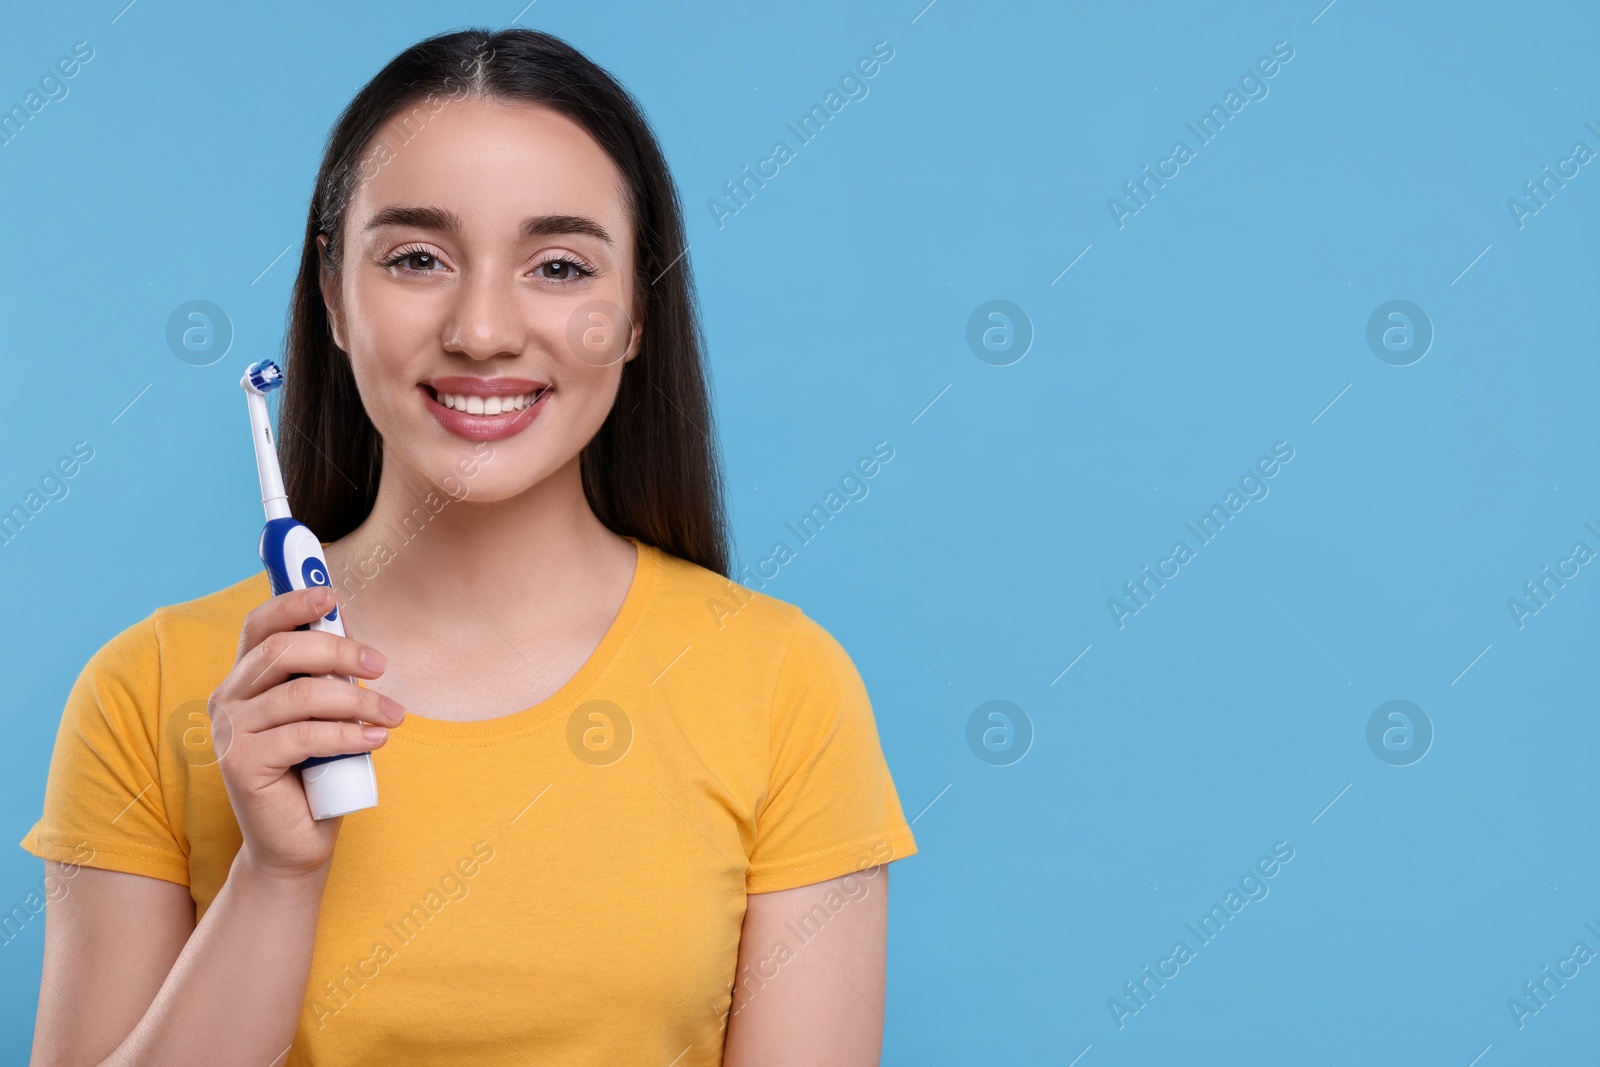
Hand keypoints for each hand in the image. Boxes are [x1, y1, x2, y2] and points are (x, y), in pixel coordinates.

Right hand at [208, 586, 403, 881]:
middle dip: (340, 651)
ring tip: (393, 714)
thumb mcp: (325, 714)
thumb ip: (326, 676)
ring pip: (302, 696)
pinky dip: (349, 734)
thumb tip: (352, 631)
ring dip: (358, 700)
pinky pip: (305, 736)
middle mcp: (227, 700)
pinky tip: (376, 739)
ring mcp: (229, 732)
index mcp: (245, 680)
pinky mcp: (241, 764)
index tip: (331, 596)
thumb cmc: (316, 773)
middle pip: (282, 653)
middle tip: (381, 665)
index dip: (291, 604)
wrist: (297, 841)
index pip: (258, 626)